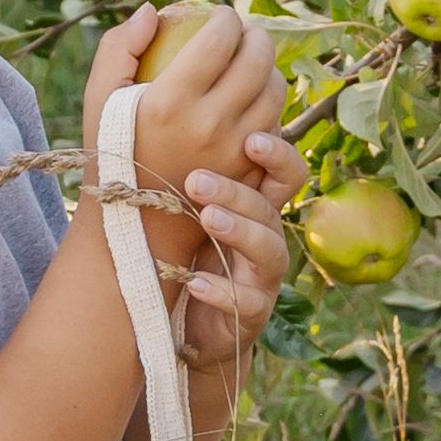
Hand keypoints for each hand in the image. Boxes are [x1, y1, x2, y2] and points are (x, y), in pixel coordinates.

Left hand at [85, 0, 300, 392]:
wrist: (148, 297)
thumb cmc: (150, 211)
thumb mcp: (135, 143)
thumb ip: (132, 76)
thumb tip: (150, 10)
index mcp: (242, 174)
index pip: (272, 129)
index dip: (271, 102)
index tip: (246, 75)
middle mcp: (261, 215)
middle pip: (285, 177)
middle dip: (267, 154)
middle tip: (236, 139)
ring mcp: (257, 264)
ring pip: (271, 240)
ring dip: (241, 218)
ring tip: (204, 201)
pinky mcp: (245, 308)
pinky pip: (245, 300)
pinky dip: (222, 292)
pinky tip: (195, 282)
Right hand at [87, 0, 284, 189]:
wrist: (135, 224)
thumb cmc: (112, 150)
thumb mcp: (99, 96)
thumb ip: (120, 46)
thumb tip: (154, 10)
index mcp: (171, 101)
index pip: (220, 39)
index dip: (226, 18)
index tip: (219, 17)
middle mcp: (210, 125)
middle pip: (258, 60)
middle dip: (255, 36)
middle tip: (243, 34)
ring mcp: (236, 152)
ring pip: (275, 91)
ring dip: (267, 68)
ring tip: (248, 64)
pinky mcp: (252, 173)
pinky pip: (276, 124)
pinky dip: (268, 105)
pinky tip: (250, 98)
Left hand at [168, 127, 304, 377]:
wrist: (184, 327)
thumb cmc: (184, 255)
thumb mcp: (187, 212)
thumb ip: (186, 172)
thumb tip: (156, 114)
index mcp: (256, 207)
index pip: (285, 173)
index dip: (277, 154)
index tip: (251, 138)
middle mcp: (266, 238)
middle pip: (268, 208)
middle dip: (236, 191)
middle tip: (196, 181)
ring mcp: (262, 278)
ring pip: (268, 250)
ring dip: (238, 230)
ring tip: (207, 218)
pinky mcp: (250, 314)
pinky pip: (247, 302)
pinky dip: (222, 291)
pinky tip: (195, 283)